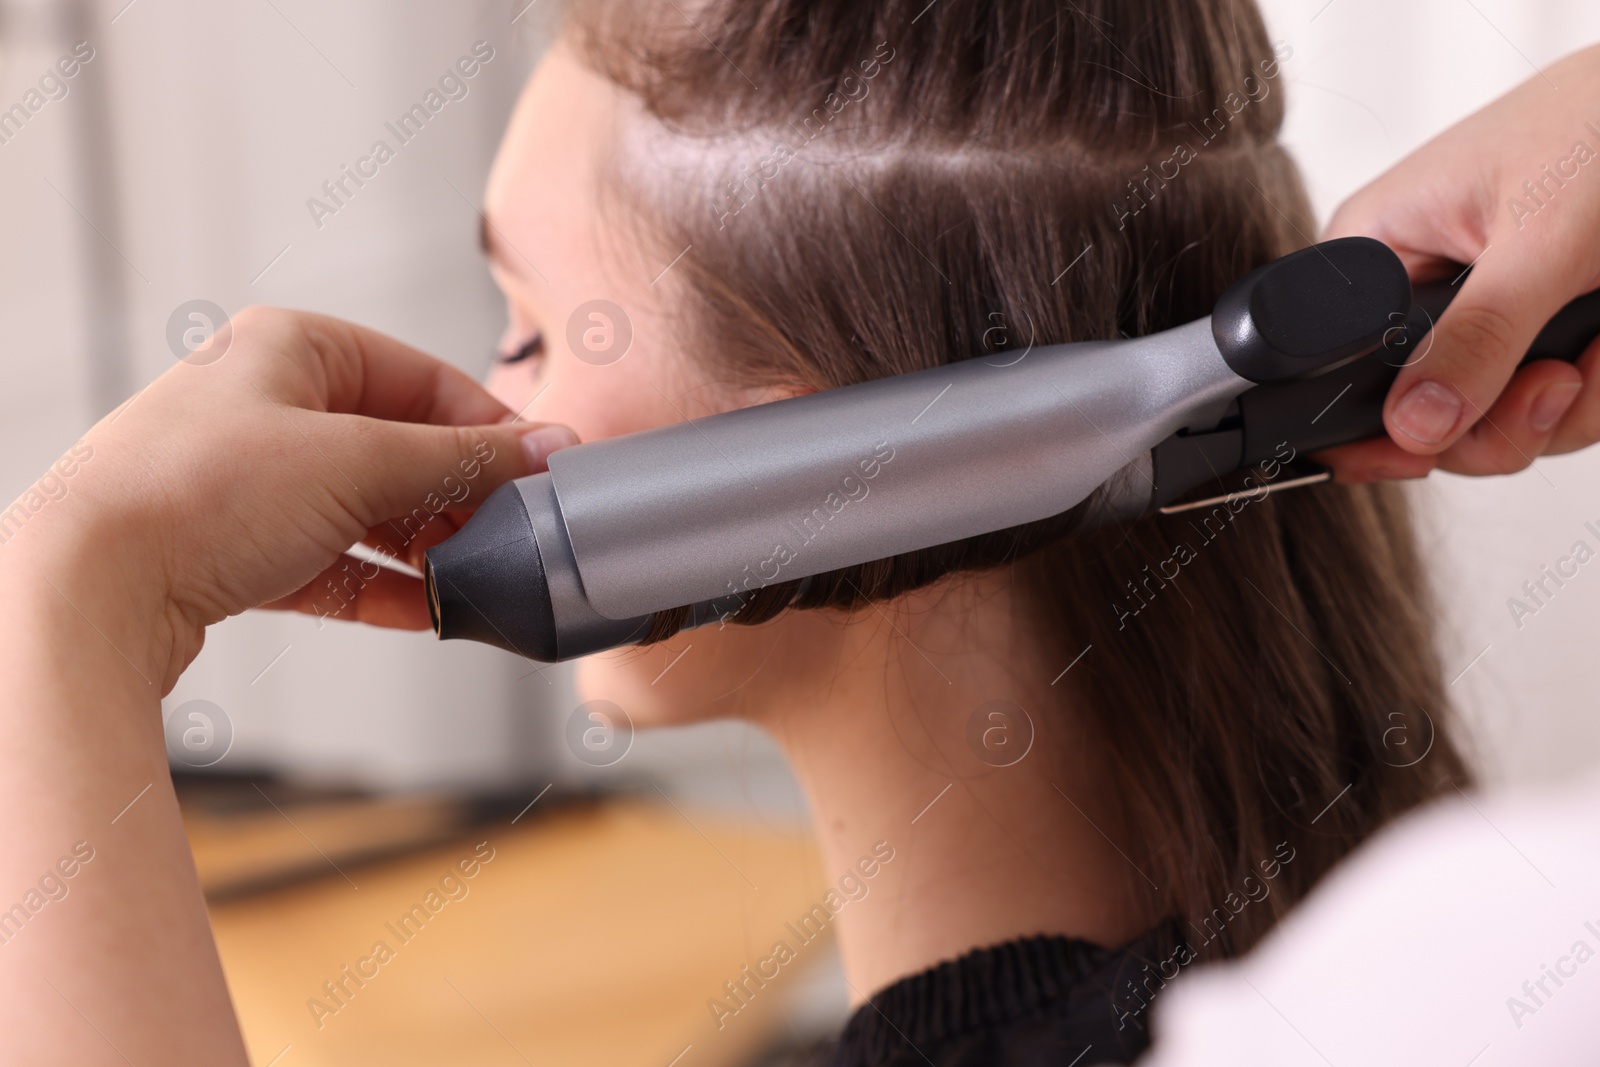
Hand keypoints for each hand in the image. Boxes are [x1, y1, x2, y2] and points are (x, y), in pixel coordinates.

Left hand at [36, 306, 575, 691]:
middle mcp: (268, 402)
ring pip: (366, 509)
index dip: (489, 430)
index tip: (540, 473)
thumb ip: (462, 458)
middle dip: (456, 497)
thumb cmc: (197, 494)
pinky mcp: (236, 546)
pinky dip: (380, 586)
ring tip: (473, 579)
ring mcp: (249, 477)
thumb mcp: (358, 461)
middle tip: (509, 535)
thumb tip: (543, 449)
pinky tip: (426, 612)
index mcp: (294, 346)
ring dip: (423, 548)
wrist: (88, 586)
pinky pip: (331, 561)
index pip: (424, 379)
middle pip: (398, 447)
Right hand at [1321, 43, 1599, 481]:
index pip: (1333, 377)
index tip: (1428, 449)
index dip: (1372, 430)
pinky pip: (1543, 414)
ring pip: (1488, 430)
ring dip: (1559, 413)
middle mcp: (1412, 300)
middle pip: (1416, 423)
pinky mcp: (1530, 340)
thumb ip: (1476, 337)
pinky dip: (1589, 397)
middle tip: (1554, 381)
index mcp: (1373, 257)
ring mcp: (1476, 326)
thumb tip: (1413, 424)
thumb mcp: (1537, 237)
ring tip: (1597, 351)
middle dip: (1494, 425)